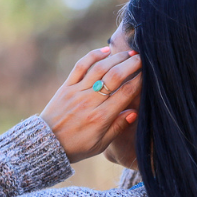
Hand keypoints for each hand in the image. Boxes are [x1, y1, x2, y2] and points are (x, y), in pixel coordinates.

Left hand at [40, 47, 141, 163]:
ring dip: (116, 57)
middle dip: (131, 64)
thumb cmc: (77, 146)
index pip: (125, 93)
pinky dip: (94, 55)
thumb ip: (118, 127)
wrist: (47, 144)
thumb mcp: (100, 144)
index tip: (149, 74)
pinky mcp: (66, 86)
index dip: (139, 81)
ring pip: (100, 68)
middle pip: (115, 76)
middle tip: (143, 58)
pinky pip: (81, 66)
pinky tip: (106, 50)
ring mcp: (77, 91)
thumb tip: (134, 113)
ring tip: (129, 53)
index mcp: (101, 117)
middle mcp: (90, 101)